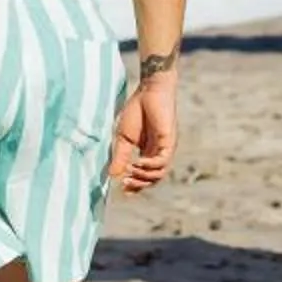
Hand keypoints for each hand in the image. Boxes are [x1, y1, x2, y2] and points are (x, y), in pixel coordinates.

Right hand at [108, 75, 176, 194]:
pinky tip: (137, 162)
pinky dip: (149, 166)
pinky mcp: (169, 143)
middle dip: (138, 185)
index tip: (121, 190)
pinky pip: (161, 162)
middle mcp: (158, 154)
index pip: (144, 176)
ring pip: (159, 174)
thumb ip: (120, 157)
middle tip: (124, 184)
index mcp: (148, 153)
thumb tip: (111, 176)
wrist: (149, 91)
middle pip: (153, 179)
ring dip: (143, 177)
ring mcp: (165, 150)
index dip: (134, 185)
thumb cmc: (137, 111)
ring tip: (129, 171)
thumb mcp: (123, 139)